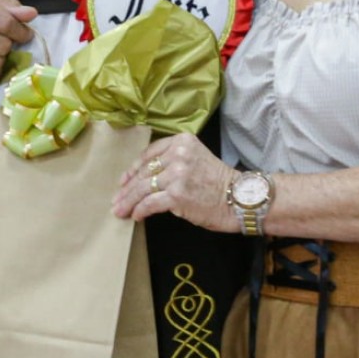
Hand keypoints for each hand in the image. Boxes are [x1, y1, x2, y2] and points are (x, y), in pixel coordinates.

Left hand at [112, 132, 237, 231]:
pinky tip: (135, 216)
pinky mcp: (177, 194)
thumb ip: (172, 161)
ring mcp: (177, 174)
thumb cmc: (219, 183)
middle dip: (127, 189)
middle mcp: (178, 154)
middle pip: (144, 172)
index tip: (124, 181)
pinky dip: (140, 210)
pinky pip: (150, 203)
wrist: (241, 199)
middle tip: (117, 200)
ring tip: (119, 210)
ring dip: (128, 201)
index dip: (133, 169)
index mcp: (182, 141)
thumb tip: (143, 178)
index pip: (149, 154)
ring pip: (143, 188)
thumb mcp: (196, 159)